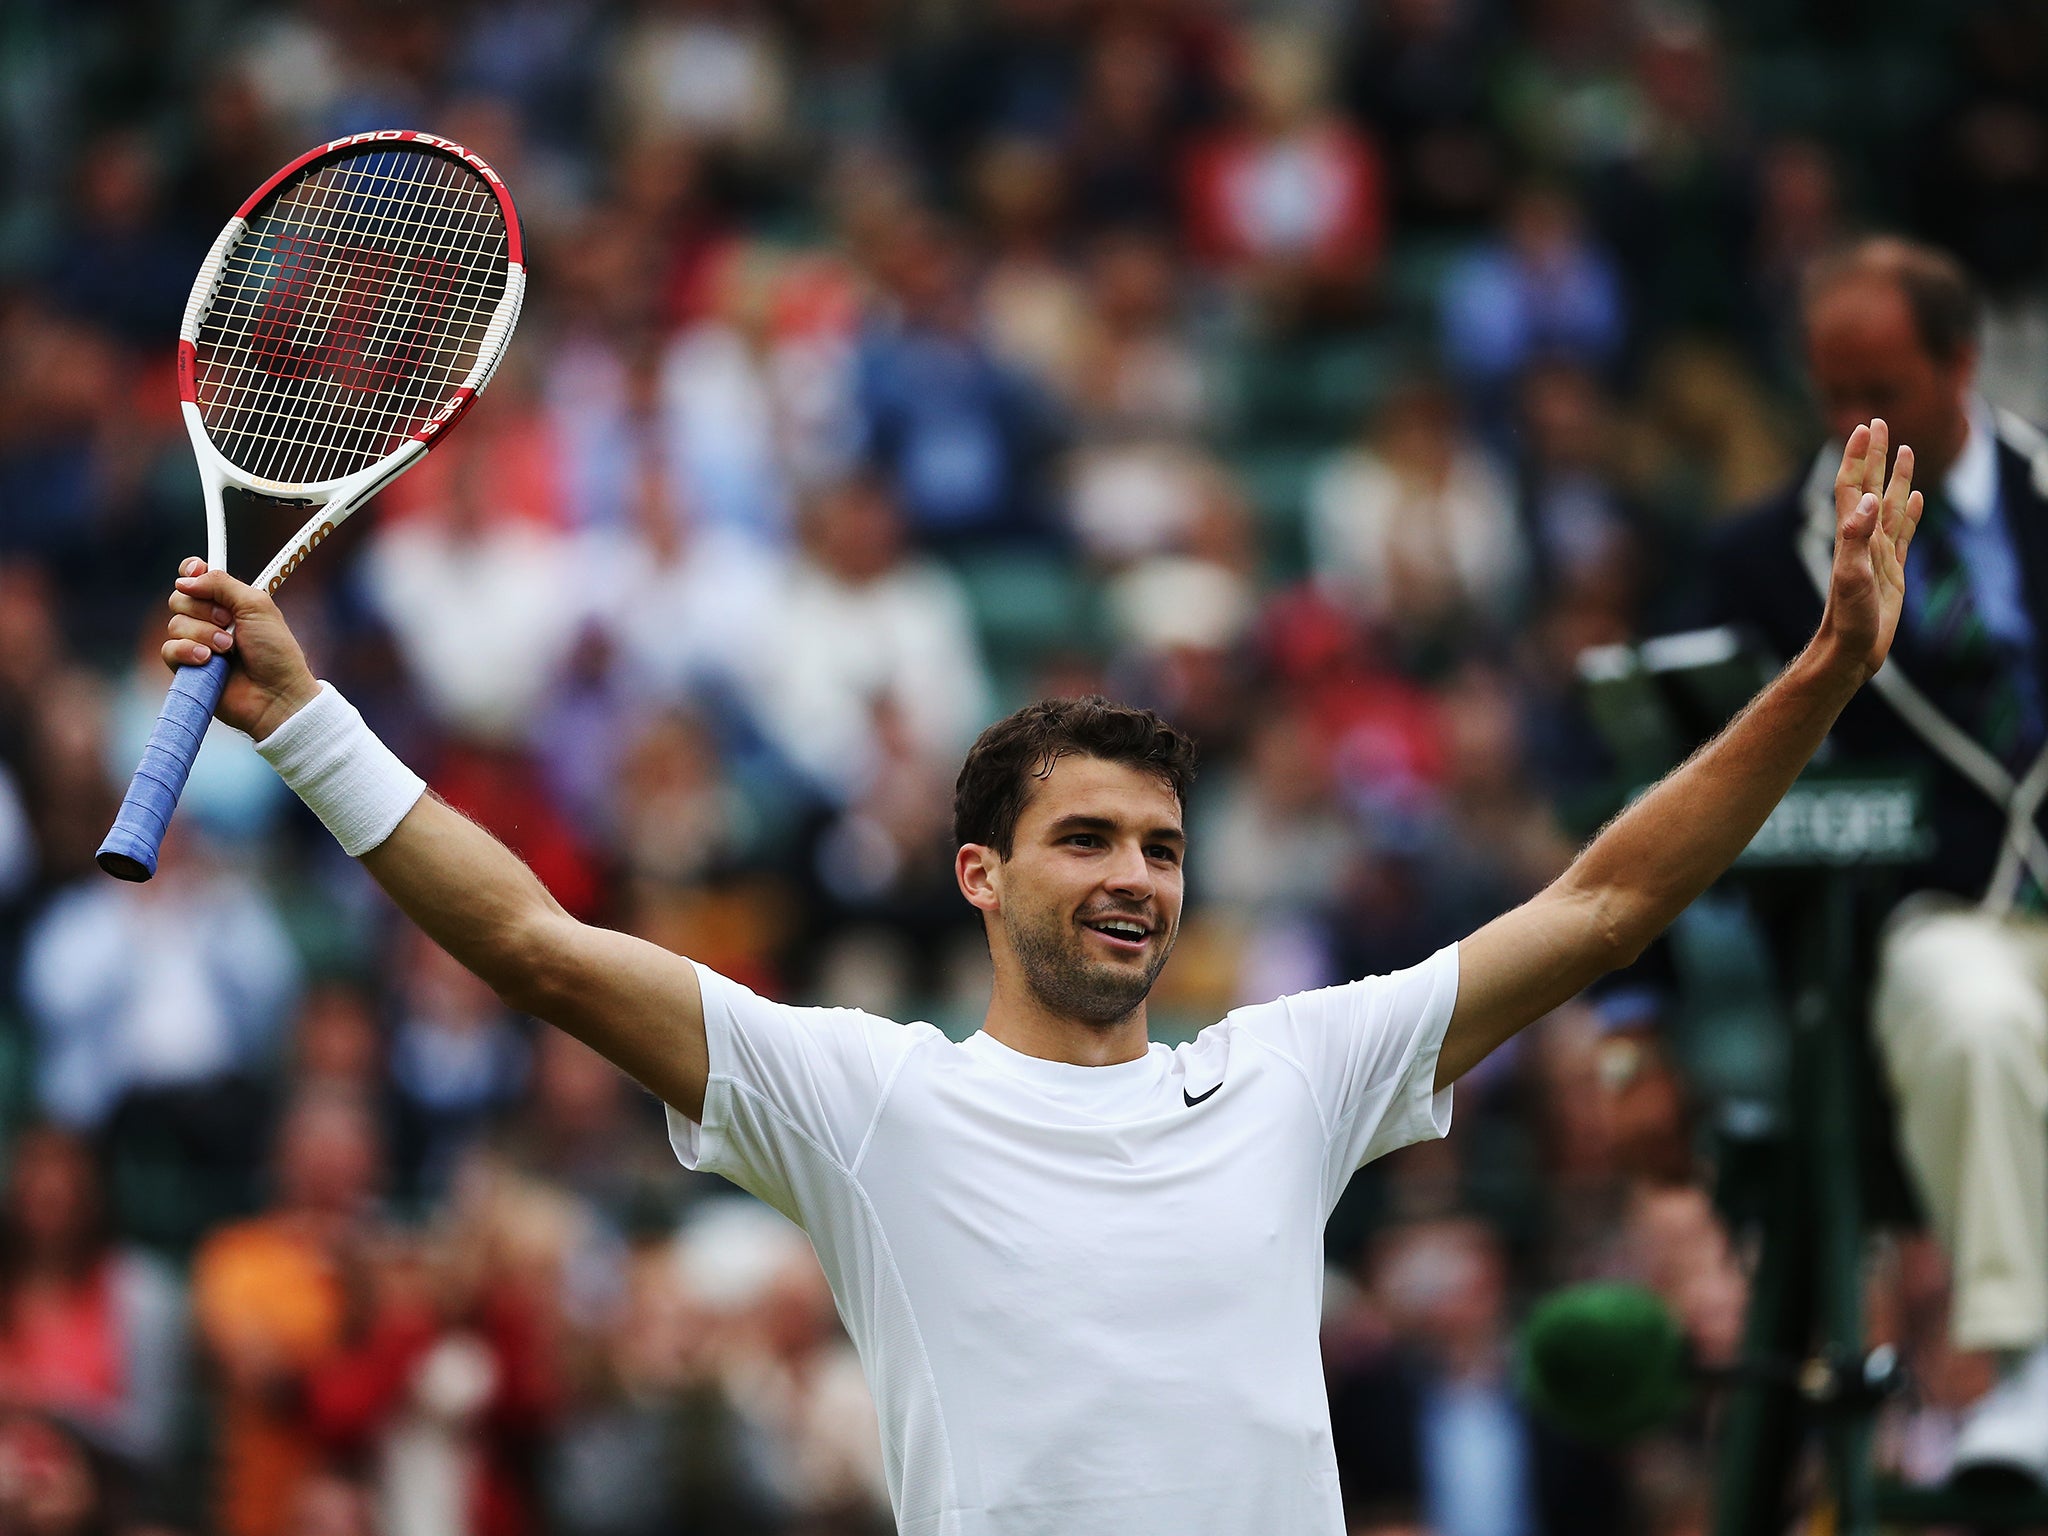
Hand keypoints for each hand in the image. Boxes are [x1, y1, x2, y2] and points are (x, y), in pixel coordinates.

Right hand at [164, 558, 319, 739]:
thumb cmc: (275, 652)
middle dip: (204, 609)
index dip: (191, 572)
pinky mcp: (186, 668)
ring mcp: (196, 644)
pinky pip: (169, 650)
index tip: (196, 570)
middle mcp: (209, 621)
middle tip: (229, 622)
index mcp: (228, 603)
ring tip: (229, 649)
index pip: (196, 578)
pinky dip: (188, 652)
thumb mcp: (257, 606)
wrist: (276, 693)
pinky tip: (208, 661)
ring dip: (203, 634)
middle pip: (180, 598)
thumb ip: (223, 585)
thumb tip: (186, 578)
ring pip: (175, 624)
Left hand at [1820, 418, 1922, 679]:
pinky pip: (1902, 533)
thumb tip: (1866, 500)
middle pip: (1869, 486)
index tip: (1863, 427)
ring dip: (1894, 476)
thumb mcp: (1851, 576)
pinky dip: (1908, 512)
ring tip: (1903, 449)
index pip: (1852, 485)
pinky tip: (1912, 498)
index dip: (1856, 456)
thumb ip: (1856, 537)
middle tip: (1879, 422)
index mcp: (1852, 535)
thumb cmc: (1848, 618)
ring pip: (1888, 504)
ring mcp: (1878, 553)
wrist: (1851, 650)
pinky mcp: (1891, 570)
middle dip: (1873, 455)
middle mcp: (1863, 538)